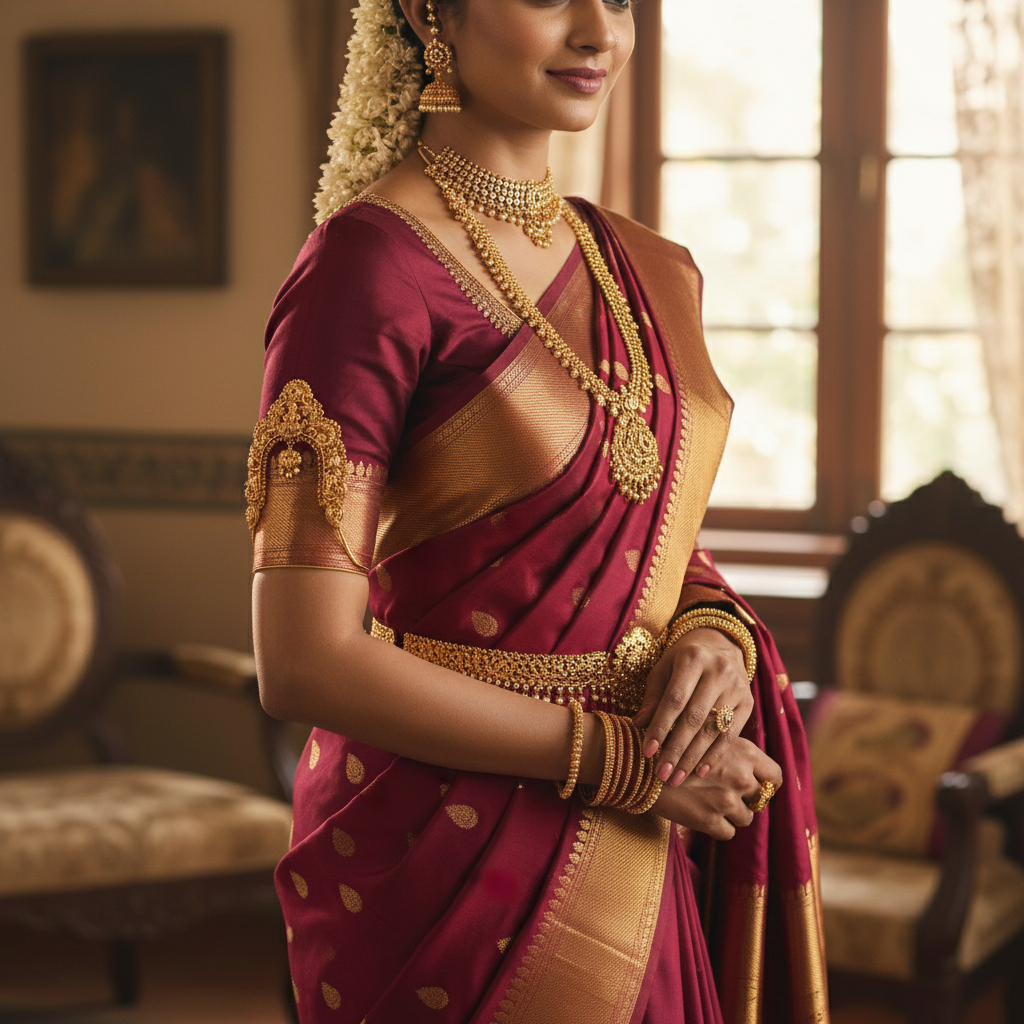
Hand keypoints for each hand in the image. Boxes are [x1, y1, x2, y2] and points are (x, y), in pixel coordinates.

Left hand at [633, 627, 752, 787]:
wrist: (719, 648)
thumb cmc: (681, 663)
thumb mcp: (663, 671)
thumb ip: (653, 698)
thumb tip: (638, 724)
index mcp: (693, 657)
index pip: (675, 699)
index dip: (661, 727)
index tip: (647, 752)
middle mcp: (719, 670)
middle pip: (696, 717)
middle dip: (677, 749)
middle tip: (662, 774)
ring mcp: (737, 687)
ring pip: (713, 729)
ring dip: (694, 757)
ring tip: (677, 778)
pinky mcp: (748, 702)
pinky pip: (731, 735)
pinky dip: (715, 755)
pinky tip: (700, 772)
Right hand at [652, 737, 781, 839]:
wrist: (639, 763)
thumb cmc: (669, 745)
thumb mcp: (704, 735)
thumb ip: (728, 748)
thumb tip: (744, 764)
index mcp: (743, 751)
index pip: (775, 775)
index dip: (767, 783)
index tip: (756, 785)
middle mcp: (740, 776)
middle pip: (760, 798)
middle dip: (746, 799)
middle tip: (725, 793)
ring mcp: (726, 800)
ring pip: (746, 818)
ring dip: (731, 814)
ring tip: (709, 803)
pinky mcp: (711, 821)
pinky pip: (728, 833)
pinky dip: (716, 827)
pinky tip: (700, 813)